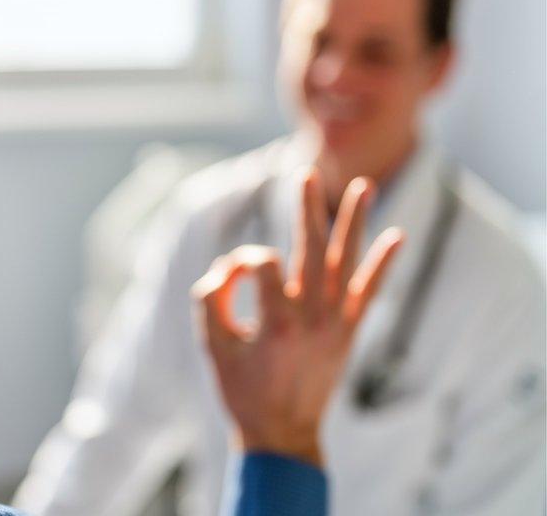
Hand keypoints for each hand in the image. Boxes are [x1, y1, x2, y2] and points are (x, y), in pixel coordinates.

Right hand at [192, 171, 403, 466]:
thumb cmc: (241, 390)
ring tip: (363, 185)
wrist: (283, 433)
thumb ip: (210, 300)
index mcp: (275, 322)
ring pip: (347, 262)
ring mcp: (335, 323)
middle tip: (306, 173)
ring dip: (354, 222)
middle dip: (308, 208)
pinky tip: (396, 236)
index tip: (228, 281)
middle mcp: (310, 318)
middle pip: (312, 249)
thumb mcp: (211, 347)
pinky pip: (369, 291)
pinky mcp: (349, 331)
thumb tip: (228, 268)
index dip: (239, 262)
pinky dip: (382, 264)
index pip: (260, 263)